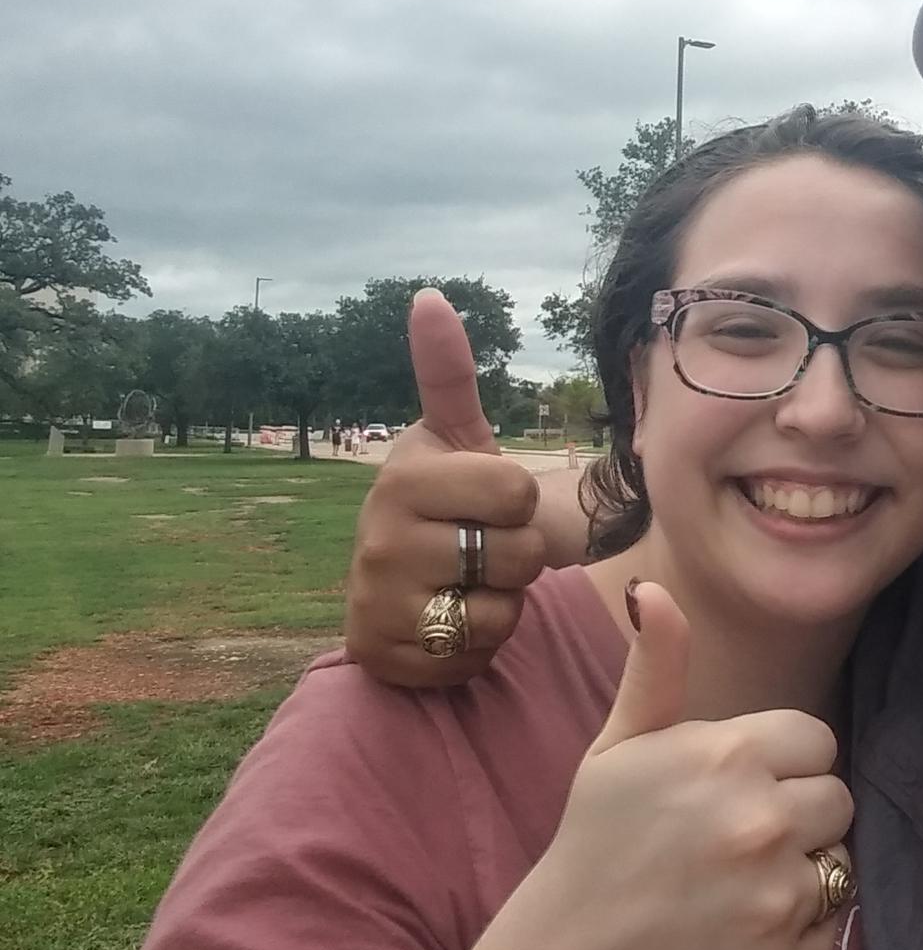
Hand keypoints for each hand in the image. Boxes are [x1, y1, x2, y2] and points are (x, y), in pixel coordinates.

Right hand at [344, 289, 582, 685]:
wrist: (408, 584)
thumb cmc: (448, 502)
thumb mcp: (456, 437)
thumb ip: (448, 373)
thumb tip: (428, 294)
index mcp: (402, 476)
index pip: (516, 490)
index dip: (520, 502)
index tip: (487, 502)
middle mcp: (377, 539)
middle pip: (517, 552)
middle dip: (518, 556)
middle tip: (481, 549)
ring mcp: (376, 602)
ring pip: (501, 608)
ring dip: (503, 601)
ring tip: (468, 584)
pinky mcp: (383, 654)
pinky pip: (477, 650)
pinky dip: (481, 643)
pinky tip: (453, 622)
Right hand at [435, 583, 854, 949]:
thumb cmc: (592, 849)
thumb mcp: (617, 748)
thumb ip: (656, 668)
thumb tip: (653, 589)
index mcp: (729, 756)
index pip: (816, 741)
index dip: (781, 765)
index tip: (737, 790)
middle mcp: (763, 821)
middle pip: (836, 800)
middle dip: (798, 817)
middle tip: (736, 842)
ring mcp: (778, 897)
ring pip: (838, 865)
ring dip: (800, 875)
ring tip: (736, 889)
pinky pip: (829, 932)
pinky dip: (793, 937)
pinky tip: (739, 934)